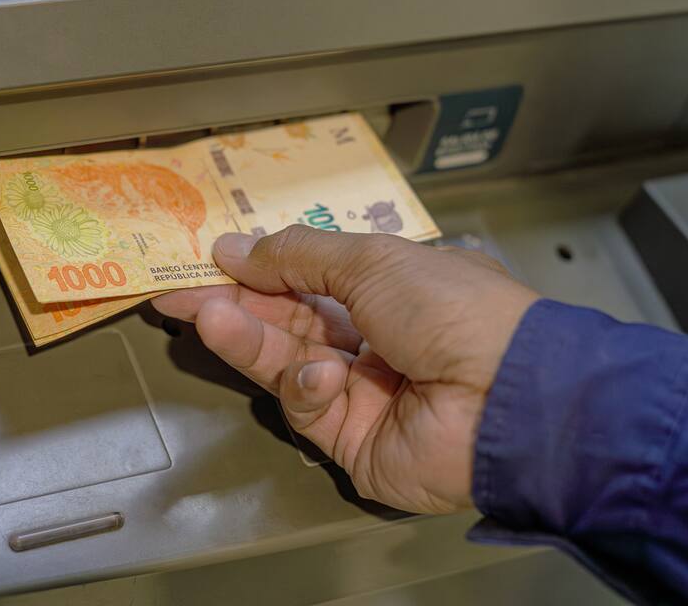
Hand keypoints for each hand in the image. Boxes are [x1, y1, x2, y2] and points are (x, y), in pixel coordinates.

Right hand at [152, 226, 538, 513]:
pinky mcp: (358, 442)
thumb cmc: (456, 313)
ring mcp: (370, 393)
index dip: (262, 269)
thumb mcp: (372, 259)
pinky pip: (312, 409)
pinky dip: (307, 388)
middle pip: (293, 322)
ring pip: (291, 364)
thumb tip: (239, 247)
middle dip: (237, 306)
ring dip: (250, 339)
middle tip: (182, 294)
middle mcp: (384, 339)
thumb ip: (297, 255)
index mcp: (398, 289)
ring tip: (209, 317)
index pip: (314, 278)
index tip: (212, 261)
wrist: (505, 400)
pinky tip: (317, 374)